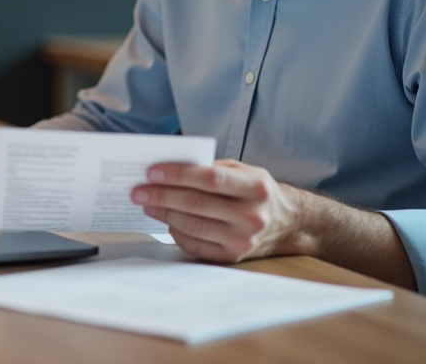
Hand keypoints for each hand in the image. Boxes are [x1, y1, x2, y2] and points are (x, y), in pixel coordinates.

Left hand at [131, 159, 304, 262]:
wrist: (287, 223)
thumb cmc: (258, 192)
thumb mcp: (245, 171)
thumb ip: (214, 168)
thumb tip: (171, 170)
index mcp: (255, 187)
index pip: (211, 179)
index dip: (179, 175)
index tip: (152, 172)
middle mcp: (251, 216)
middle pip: (197, 204)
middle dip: (162, 196)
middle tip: (138, 190)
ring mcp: (243, 240)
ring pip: (193, 226)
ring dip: (164, 214)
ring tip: (146, 204)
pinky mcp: (233, 257)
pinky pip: (196, 245)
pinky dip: (176, 232)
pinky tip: (165, 221)